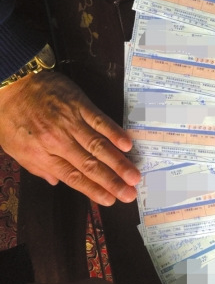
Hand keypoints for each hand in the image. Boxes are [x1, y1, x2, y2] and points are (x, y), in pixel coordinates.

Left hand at [0, 71, 139, 204]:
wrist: (12, 82)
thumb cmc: (11, 116)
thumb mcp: (14, 147)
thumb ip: (36, 167)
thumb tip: (56, 181)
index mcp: (43, 155)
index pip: (73, 177)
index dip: (93, 190)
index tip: (110, 201)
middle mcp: (59, 141)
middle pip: (90, 165)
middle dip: (112, 182)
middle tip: (130, 194)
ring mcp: (71, 122)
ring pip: (99, 146)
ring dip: (118, 163)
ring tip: (134, 176)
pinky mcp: (79, 104)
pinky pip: (99, 121)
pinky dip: (114, 133)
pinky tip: (127, 145)